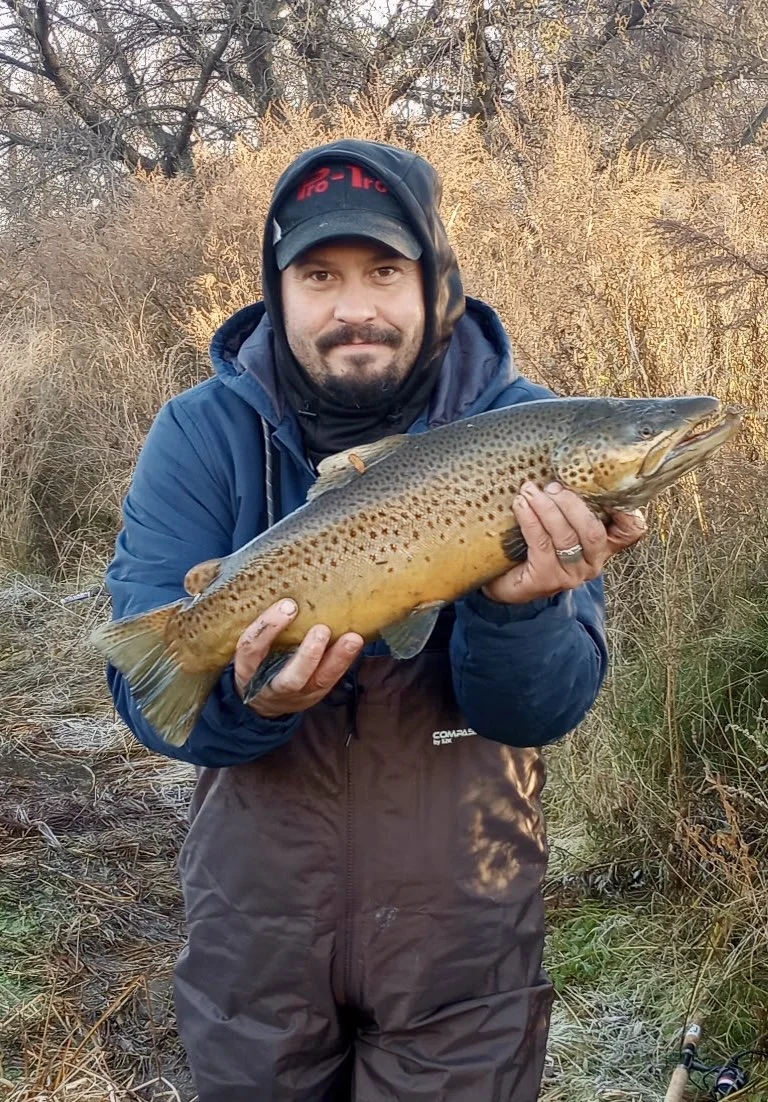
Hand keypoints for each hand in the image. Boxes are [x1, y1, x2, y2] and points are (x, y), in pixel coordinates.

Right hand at [233, 599, 363, 717]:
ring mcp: (297, 695)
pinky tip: (356, 643)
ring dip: (337, 659)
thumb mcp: (248, 648)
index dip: (268, 628)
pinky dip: (345, 661)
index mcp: (247, 670)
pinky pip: (331, 680)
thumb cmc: (255, 662)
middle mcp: (271, 687)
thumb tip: (283, 590)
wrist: (263, 700)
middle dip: (308, 655)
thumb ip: (260, 628)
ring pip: (318, 681)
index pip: (252, 649)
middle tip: (322, 630)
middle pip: (290, 678)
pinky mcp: (315, 695)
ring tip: (353, 639)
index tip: (287, 606)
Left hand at [482, 481, 646, 604]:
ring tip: (529, 491)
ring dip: (546, 508)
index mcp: (603, 543)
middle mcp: (593, 561)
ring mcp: (571, 574)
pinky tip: (520, 505)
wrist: (504, 579)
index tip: (608, 485)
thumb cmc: (535, 542)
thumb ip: (569, 500)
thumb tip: (567, 462)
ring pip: (566, 537)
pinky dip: (530, 520)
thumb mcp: (559, 519)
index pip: (632, 530)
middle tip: (551, 487)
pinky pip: (541, 545)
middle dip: (572, 504)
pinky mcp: (546, 580)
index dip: (627, 510)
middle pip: (593, 531)